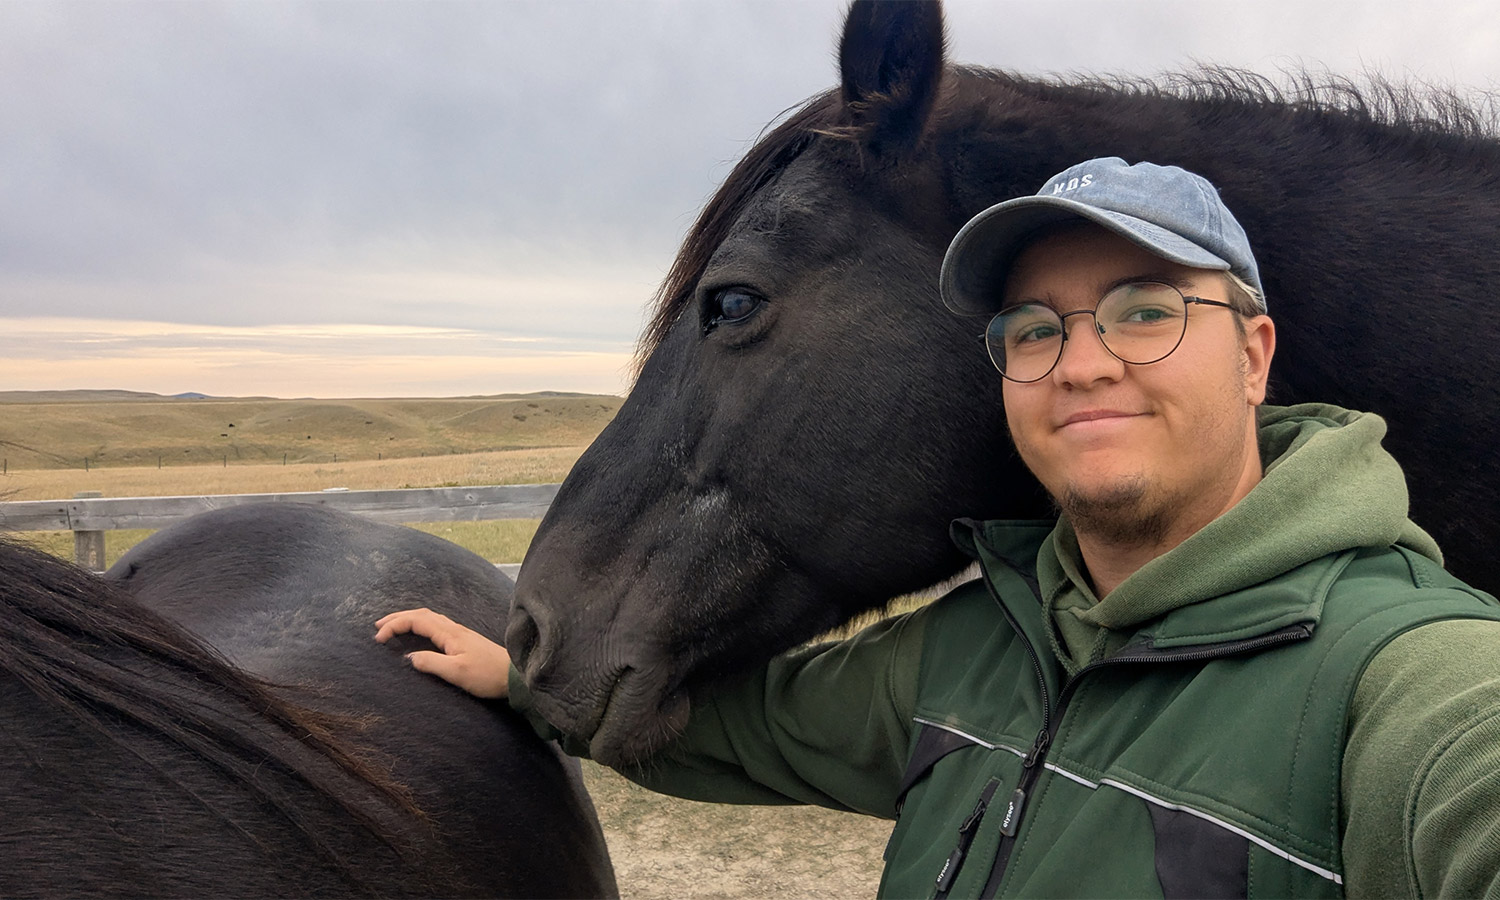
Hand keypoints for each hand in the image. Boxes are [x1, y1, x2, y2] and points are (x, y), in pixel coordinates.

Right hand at [373, 607, 511, 698]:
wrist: (513, 676)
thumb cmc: (487, 675)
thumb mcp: (457, 672)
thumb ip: (431, 663)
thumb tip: (409, 657)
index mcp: (449, 633)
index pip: (416, 620)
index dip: (395, 625)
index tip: (379, 638)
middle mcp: (453, 629)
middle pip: (421, 614)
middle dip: (398, 617)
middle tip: (378, 626)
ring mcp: (459, 633)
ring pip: (429, 618)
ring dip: (408, 619)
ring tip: (392, 627)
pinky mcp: (463, 641)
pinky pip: (436, 625)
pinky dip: (420, 625)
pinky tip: (418, 634)